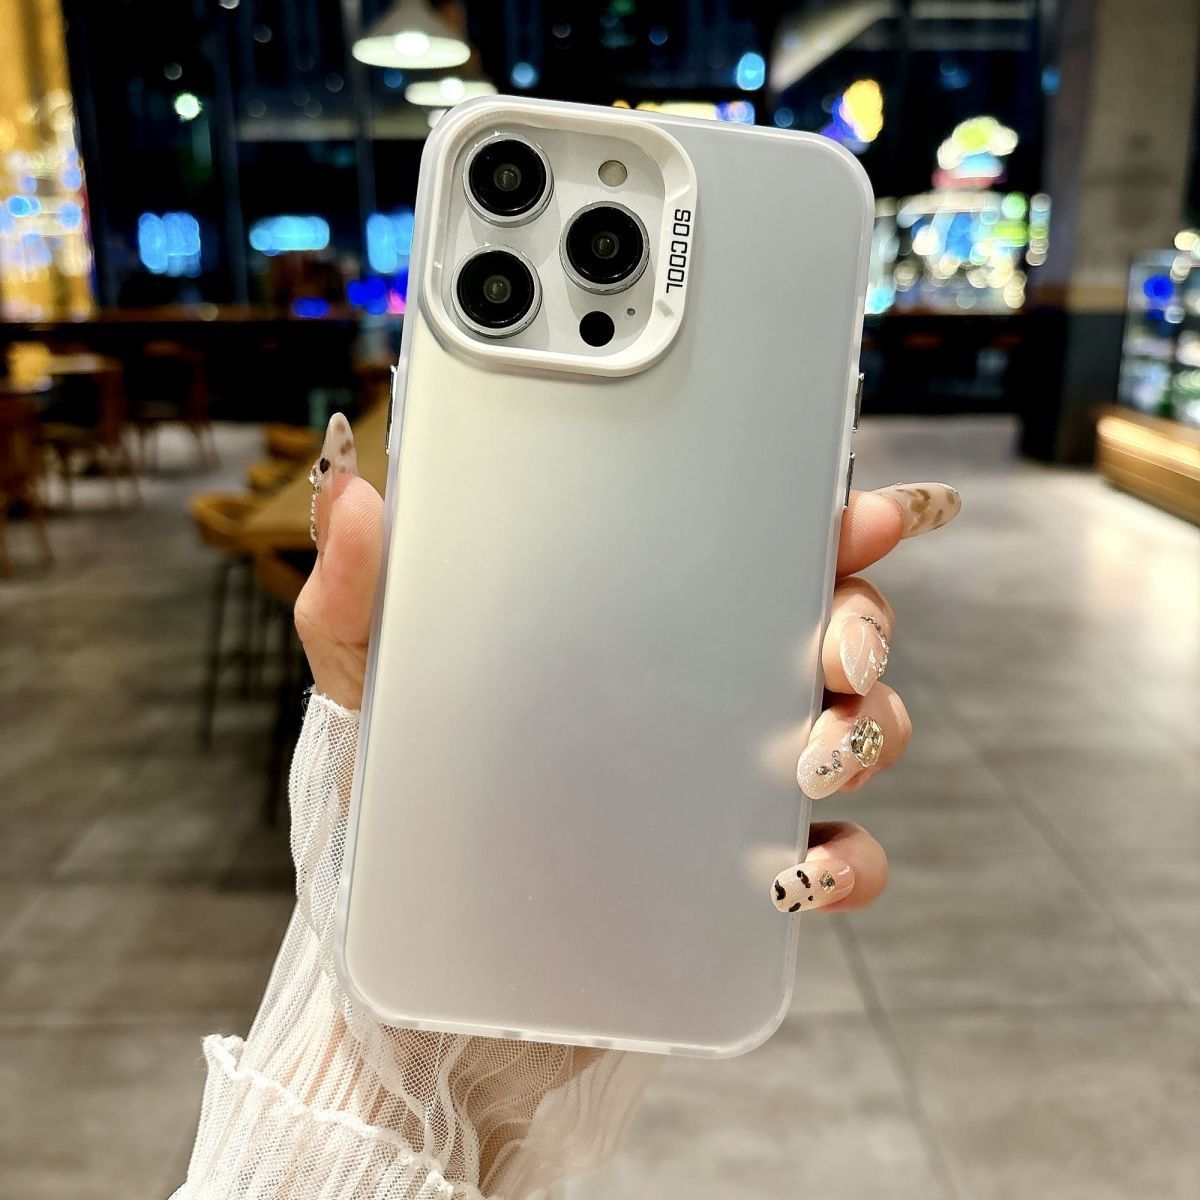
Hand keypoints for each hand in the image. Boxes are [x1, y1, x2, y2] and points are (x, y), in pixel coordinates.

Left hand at [295, 415, 960, 915]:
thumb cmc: (414, 772)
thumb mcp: (376, 671)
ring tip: (807, 758)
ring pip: (857, 729)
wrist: (426, 925)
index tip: (862, 510)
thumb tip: (350, 495)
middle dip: (865, 623)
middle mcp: (710, 684)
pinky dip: (846, 863)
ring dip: (864, 734)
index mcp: (649, 612)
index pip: (758, 543)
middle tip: (835, 645)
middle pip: (836, 626)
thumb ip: (360, 586)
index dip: (831, 518)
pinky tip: (798, 872)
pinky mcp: (741, 872)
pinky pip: (833, 861)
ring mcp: (735, 778)